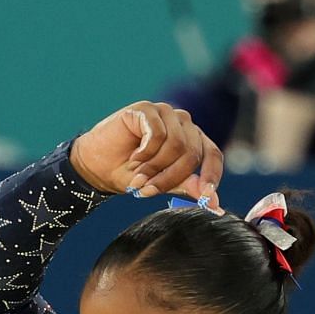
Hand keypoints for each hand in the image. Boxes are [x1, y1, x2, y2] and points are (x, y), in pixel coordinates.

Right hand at [68, 101, 223, 204]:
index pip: (213, 155)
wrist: (98, 167)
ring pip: (176, 144)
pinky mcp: (147, 108)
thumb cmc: (131, 175)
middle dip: (170, 177)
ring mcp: (165, 113)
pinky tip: (134, 157)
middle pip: (192, 153)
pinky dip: (145, 153)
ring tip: (138, 176)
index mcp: (192, 140)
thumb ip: (188, 187)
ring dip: (155, 167)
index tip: (208, 198)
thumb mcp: (163, 184)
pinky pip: (157, 134)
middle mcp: (182, 123)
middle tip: (149, 190)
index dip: (212, 175)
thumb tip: (216, 204)